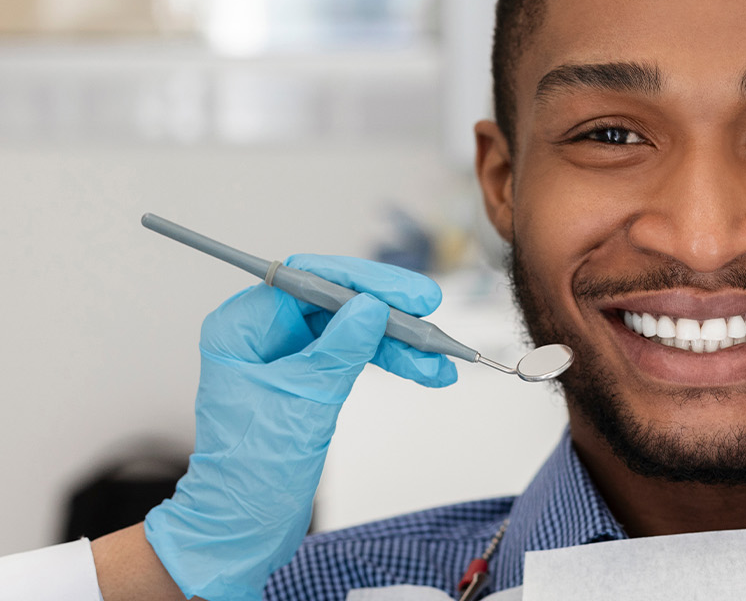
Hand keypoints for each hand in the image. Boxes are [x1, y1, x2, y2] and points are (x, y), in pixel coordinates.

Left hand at [143, 254, 456, 600]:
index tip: (408, 295)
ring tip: (440, 361)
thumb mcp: (303, 402)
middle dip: (389, 312)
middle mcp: (263, 333)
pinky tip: (424, 371)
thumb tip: (371, 306)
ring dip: (398, 343)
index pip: (308, 279)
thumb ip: (339, 350)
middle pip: (337, 301)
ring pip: (353, 329)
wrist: (242, 528)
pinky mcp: (308, 379)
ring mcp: (286, 356)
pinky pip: (355, 356)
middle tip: (431, 315)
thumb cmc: (251, 473)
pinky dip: (389, 362)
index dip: (363, 281)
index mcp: (243, 328)